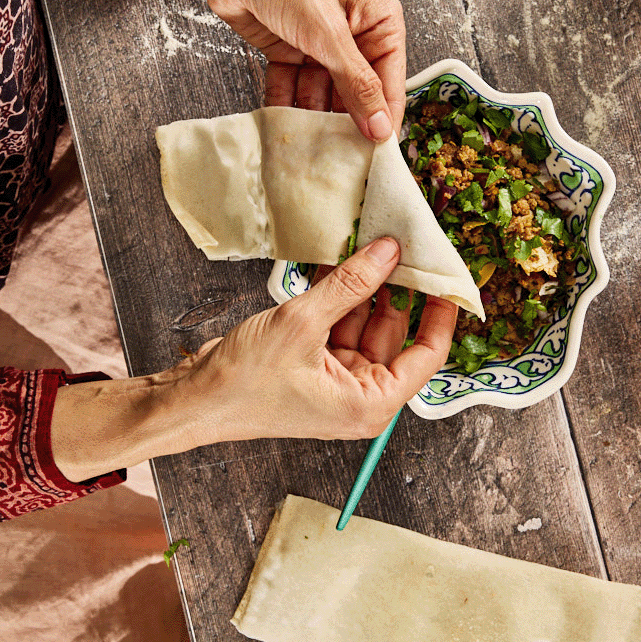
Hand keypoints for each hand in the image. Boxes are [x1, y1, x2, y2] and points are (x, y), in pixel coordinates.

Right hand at [49, 240, 456, 478]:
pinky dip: (338, 293)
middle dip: (394, 287)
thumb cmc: (244, 383)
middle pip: (395, 332)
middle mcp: (360, 393)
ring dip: (362, 284)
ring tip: (367, 239)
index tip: (448, 274)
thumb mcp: (303, 325)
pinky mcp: (314, 362)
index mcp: (371, 403)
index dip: (441, 312)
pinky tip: (338, 257)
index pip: (427, 354)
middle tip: (401, 240)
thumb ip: (351, 286)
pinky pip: (338, 321)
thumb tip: (390, 253)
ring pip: (364, 321)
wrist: (192, 400)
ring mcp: (336, 377)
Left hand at [133, 0, 405, 140]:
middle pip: (356, 95)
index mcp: (379, 22)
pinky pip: (294, 90)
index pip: (390, 84)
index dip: (383, 121)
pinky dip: (288, 109)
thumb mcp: (327, 33)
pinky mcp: (291, 53)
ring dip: (313, 121)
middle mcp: (355, 36)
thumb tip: (380, 126)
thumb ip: (355, 83)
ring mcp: (321, 46)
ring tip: (308, 151)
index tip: (376, 159)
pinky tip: (283, 131)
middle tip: (339, 163)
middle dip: (345, 125)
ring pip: (323, 97)